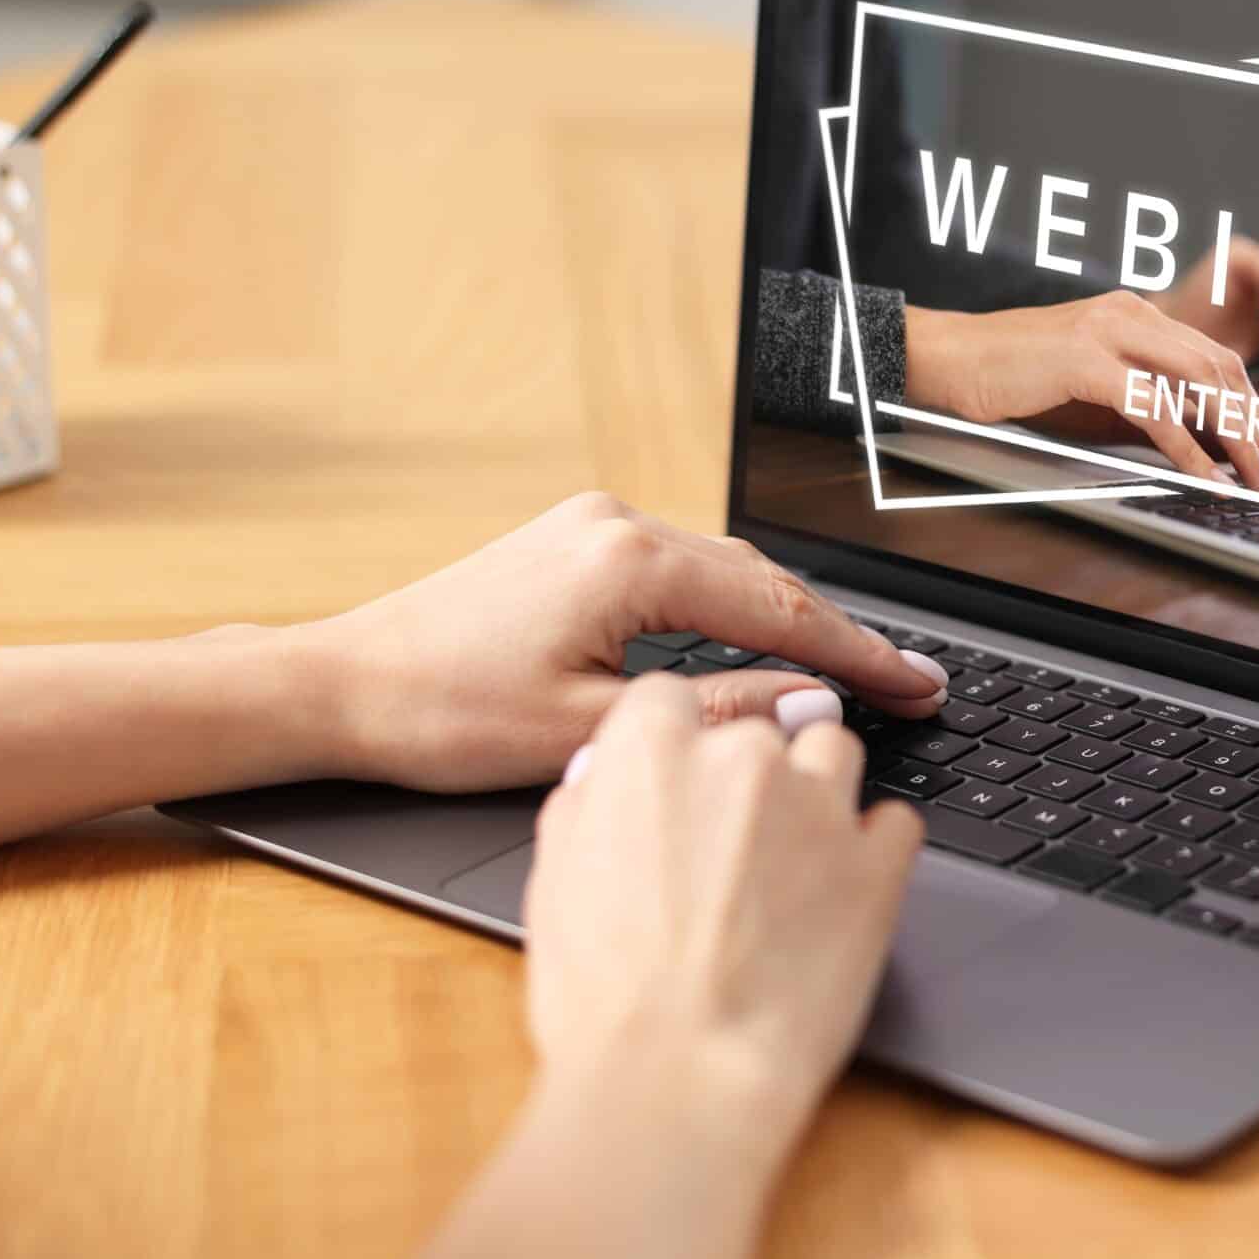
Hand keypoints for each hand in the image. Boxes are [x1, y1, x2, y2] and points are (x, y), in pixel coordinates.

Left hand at [300, 495, 947, 791]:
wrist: (338, 685)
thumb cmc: (441, 714)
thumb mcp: (591, 733)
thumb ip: (714, 713)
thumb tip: (808, 705)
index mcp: (627, 563)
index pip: (780, 608)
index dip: (860, 653)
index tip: (920, 684)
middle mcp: (615, 524)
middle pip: (761, 579)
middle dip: (837, 636)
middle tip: (909, 686)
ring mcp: (589, 526)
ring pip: (721, 571)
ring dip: (786, 620)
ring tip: (852, 671)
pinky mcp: (569, 542)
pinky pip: (679, 569)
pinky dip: (731, 607)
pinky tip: (760, 644)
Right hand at [526, 675, 920, 1136]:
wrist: (680, 1080)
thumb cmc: (606, 1000)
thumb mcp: (556, 883)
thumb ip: (589, 806)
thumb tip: (606, 778)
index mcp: (651, 749)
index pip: (674, 699)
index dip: (679, 747)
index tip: (683, 786)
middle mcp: (741, 756)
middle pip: (757, 730)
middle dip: (747, 780)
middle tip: (729, 856)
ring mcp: (819, 804)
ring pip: (835, 753)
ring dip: (817, 794)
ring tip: (792, 869)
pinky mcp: (882, 862)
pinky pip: (893, 823)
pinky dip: (873, 850)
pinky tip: (840, 898)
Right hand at [904, 291, 1258, 496]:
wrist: (945, 357)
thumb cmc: (1009, 378)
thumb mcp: (1090, 392)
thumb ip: (1143, 408)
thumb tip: (1198, 450)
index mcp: (1137, 314)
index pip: (1217, 361)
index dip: (1253, 412)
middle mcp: (1132, 313)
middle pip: (1221, 371)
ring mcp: (1109, 331)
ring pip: (1199, 385)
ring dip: (1237, 442)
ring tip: (1258, 484)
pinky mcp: (1086, 359)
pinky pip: (1152, 406)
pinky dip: (1185, 446)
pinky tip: (1205, 476)